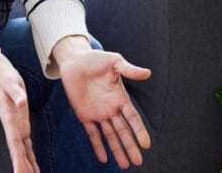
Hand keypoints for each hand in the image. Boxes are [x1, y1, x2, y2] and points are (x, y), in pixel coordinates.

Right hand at [0, 47, 38, 172]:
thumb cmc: (4, 76)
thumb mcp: (11, 82)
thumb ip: (16, 93)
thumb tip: (21, 102)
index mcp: (10, 118)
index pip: (14, 144)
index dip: (18, 160)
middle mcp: (13, 126)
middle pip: (17, 152)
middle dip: (22, 168)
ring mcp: (17, 126)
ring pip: (23, 151)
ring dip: (27, 165)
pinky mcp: (21, 124)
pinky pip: (27, 144)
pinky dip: (30, 156)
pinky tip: (34, 166)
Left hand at [53, 37, 151, 168]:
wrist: (74, 60)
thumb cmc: (95, 59)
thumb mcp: (114, 62)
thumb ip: (129, 70)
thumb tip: (148, 73)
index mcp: (120, 98)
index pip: (132, 118)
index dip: (139, 130)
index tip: (145, 144)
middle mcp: (111, 108)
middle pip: (123, 131)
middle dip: (130, 146)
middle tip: (138, 161)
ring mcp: (98, 113)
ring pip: (109, 135)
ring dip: (117, 149)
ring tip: (125, 165)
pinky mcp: (83, 115)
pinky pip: (92, 133)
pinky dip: (97, 146)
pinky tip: (103, 158)